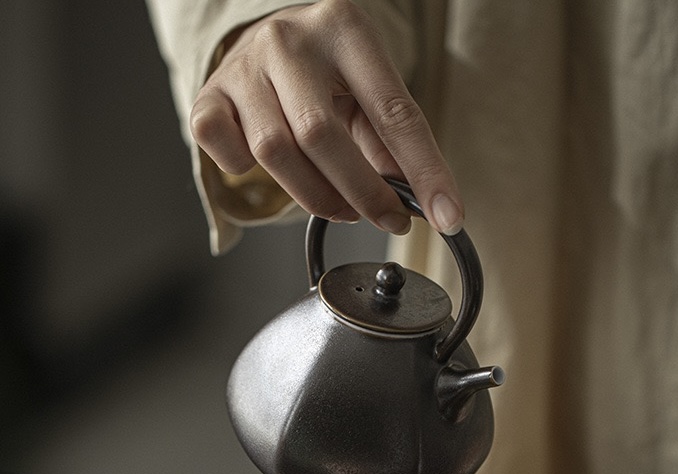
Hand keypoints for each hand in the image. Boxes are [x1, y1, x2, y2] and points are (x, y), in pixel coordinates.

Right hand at [189, 0, 463, 235]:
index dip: (424, 172)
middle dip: (363, 195)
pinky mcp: (209, 94)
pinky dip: (246, 171)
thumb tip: (425, 203)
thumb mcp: (369, 90)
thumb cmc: (327, 72)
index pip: (393, 111)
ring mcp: (244, 67)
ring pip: (275, 151)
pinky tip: (274, 170)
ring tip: (342, 206)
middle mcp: (290, 41)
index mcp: (345, 29)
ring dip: (316, 197)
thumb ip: (393, 141)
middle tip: (387, 218)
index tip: (447, 216)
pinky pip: (223, 149)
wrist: (267, 38)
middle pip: (322, 137)